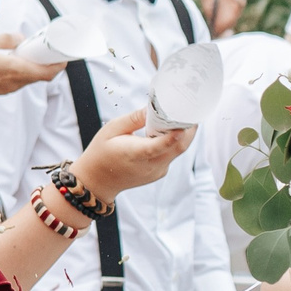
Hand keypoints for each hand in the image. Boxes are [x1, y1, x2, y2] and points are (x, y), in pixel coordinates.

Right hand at [0, 35, 69, 98]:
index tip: (64, 56)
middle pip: (40, 76)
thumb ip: (6, 39)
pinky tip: (19, 60)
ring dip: (36, 67)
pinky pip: (19, 80)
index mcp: (15, 70)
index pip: (46, 73)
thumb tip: (21, 38)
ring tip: (37, 53)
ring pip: (30, 78)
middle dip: (49, 63)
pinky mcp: (0, 89)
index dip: (58, 65)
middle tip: (51, 50)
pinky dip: (24, 71)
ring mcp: (8, 87)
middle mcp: (15, 82)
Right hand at [74, 107, 193, 199]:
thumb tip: (153, 108)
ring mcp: (157, 171)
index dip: (176, 134)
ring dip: (183, 135)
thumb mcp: (112, 129)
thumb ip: (134, 118)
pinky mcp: (159, 173)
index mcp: (136, 154)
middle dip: (189, 129)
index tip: (187, 121)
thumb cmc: (101, 152)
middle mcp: (151, 165)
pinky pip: (172, 156)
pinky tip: (168, 131)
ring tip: (182, 117)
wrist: (97, 181)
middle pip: (179, 147)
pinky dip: (174, 143)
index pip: (161, 145)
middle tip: (192, 111)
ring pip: (178, 151)